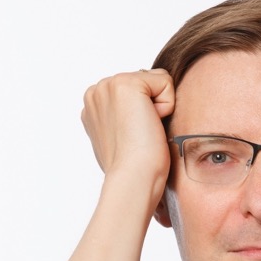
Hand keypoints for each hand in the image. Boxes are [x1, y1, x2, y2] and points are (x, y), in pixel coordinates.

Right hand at [81, 69, 174, 201]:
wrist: (134, 178)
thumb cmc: (134, 168)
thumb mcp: (124, 138)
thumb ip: (125, 118)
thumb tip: (140, 115)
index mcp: (94, 105)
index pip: (137, 92)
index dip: (146, 114)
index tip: (135, 138)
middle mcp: (96, 92)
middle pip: (148, 84)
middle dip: (152, 109)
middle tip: (141, 136)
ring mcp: (107, 86)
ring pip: (156, 82)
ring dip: (158, 109)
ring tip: (144, 132)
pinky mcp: (126, 84)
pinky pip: (165, 82)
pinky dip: (166, 106)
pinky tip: (150, 125)